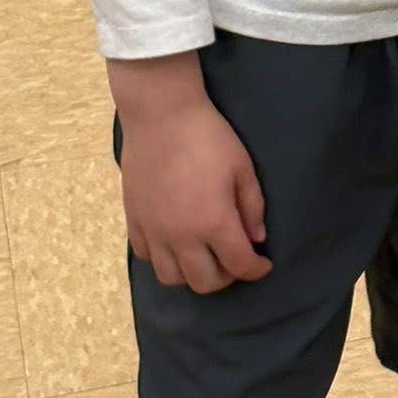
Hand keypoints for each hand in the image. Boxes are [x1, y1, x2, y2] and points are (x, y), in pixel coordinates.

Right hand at [119, 92, 272, 293]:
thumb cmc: (208, 136)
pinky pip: (145, 256)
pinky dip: (163, 258)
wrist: (160, 114)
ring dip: (192, 274)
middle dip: (226, 277)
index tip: (264, 264)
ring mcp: (153, 230)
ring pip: (171, 278)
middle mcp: (181, 236)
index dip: (257, 270)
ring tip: (204, 255)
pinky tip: (175, 242)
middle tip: (235, 259)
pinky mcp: (134, 220)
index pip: (239, 265)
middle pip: (204, 283)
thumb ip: (252, 207)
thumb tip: (257, 238)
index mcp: (213, 222)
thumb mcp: (242, 167)